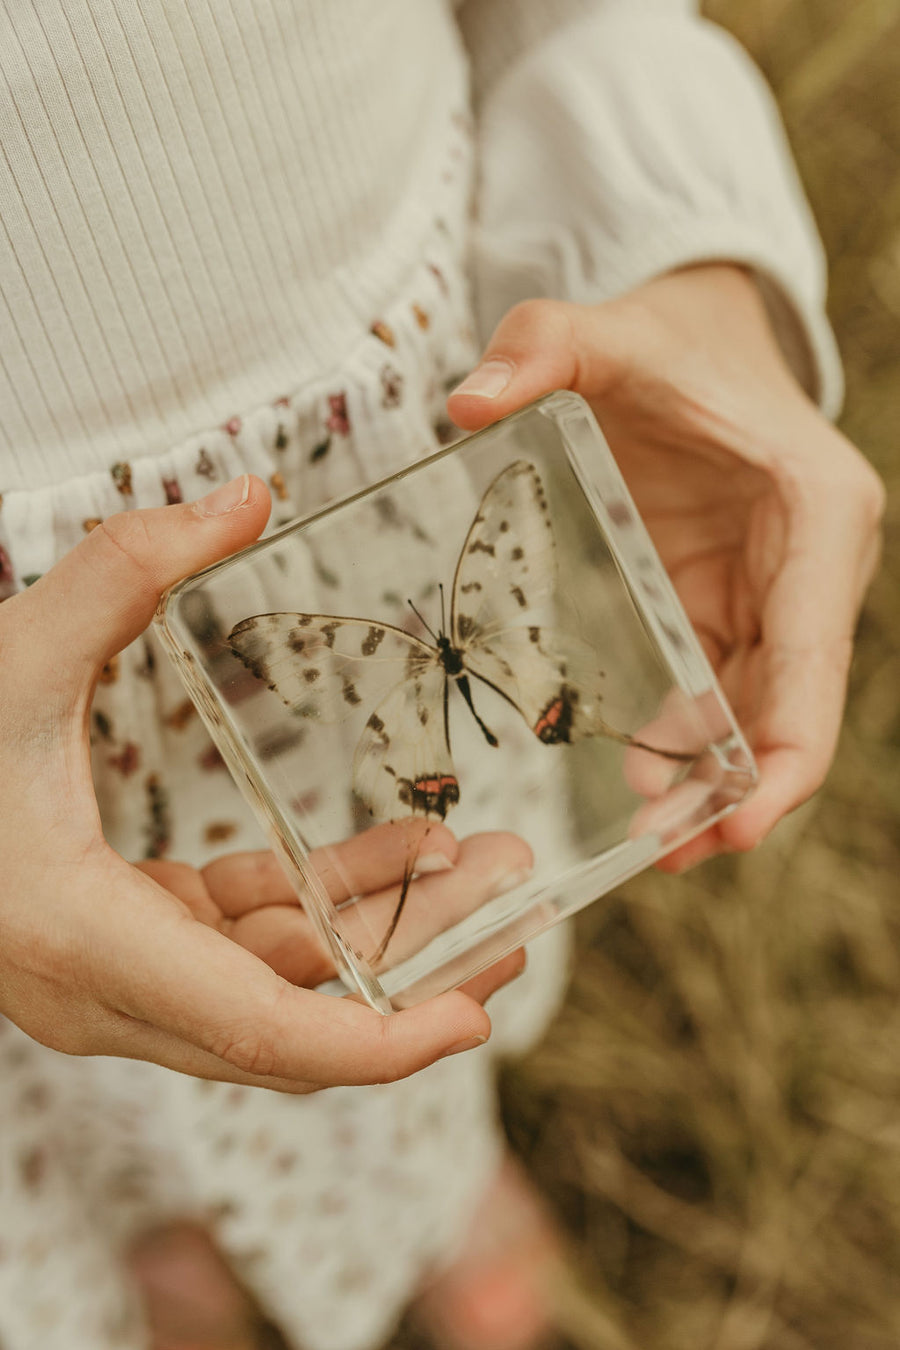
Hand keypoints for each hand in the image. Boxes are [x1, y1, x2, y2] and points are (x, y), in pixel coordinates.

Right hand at [0, 476, 522, 1089]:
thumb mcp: (12, 656)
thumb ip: (122, 571)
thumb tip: (244, 494)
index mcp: (87, 941)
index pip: (264, 1036)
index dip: (381, 1042)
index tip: (476, 1020)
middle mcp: (106, 990)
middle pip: (294, 1016)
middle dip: (415, 973)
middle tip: (519, 918)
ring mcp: (115, 975)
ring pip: (279, 979)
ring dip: (382, 928)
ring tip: (481, 865)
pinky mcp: (125, 940)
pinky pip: (245, 937)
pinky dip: (322, 898)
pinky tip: (399, 850)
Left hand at [448, 265, 883, 867]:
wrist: (693, 341)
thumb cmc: (664, 341)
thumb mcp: (599, 330)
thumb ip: (540, 347)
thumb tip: (465, 405)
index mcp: (811, 516)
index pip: (813, 658)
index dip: (785, 754)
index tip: (741, 827)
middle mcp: (808, 570)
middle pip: (791, 707)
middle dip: (740, 793)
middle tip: (664, 856)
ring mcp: (771, 595)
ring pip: (755, 714)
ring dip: (709, 782)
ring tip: (644, 844)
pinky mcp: (727, 606)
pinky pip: (715, 691)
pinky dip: (682, 742)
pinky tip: (632, 783)